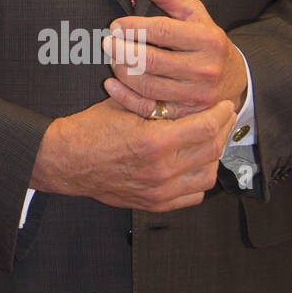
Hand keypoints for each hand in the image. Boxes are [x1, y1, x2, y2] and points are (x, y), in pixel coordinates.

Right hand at [30, 94, 237, 211]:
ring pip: (207, 175)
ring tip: (209, 140)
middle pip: (211, 151)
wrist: (67, 160)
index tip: (225, 105)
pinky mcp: (155, 203)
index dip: (220, 114)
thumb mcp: (122, 104)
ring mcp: (159, 191)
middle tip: (223, 118)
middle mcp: (160, 170)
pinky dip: (199, 178)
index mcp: (153, 141)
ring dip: (214, 156)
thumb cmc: (90, 130)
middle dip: (222, 130)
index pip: (204, 127)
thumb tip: (182, 89)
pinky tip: (194, 163)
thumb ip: (155, 99)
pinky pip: (193, 195)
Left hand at [102, 0, 247, 120]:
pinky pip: (150, 108)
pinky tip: (111, 84)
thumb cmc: (207, 41)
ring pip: (148, 85)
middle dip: (123, 49)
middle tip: (107, 42)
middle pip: (152, 60)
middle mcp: (205, 69)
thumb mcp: (195, 15)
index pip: (163, 31)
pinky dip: (125, 97)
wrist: (235, 79)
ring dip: (122, 70)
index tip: (116, 25)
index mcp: (208, 40)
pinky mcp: (186, 114)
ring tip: (112, 58)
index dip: (134, 27)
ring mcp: (197, 96)